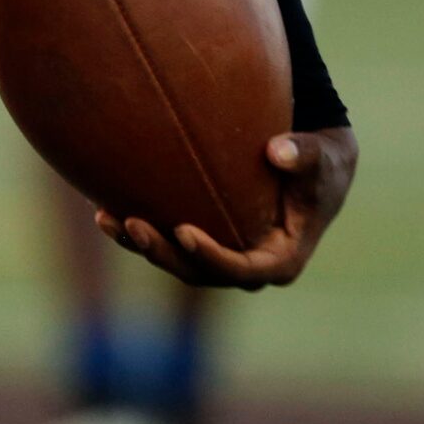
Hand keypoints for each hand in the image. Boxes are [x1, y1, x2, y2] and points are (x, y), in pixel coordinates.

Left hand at [97, 125, 358, 290]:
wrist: (307, 163)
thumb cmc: (317, 161)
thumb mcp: (320, 157)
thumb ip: (304, 155)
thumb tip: (278, 151)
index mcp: (281, 259)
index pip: (244, 271)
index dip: (213, 256)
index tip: (183, 230)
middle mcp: (249, 265)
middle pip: (200, 272)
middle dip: (164, 254)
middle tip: (133, 224)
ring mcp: (223, 255)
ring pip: (177, 261)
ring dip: (140, 245)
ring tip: (108, 219)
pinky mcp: (203, 240)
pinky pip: (165, 243)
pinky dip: (135, 231)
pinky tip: (103, 212)